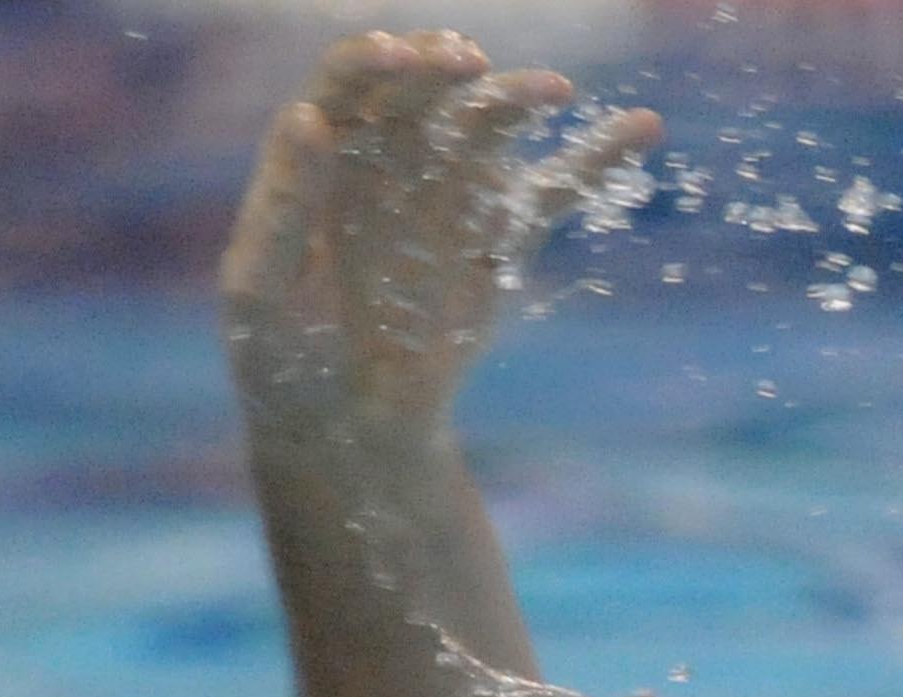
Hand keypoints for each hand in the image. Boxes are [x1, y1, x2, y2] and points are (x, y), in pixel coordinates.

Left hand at [220, 30, 658, 444]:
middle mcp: (389, 155)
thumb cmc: (283, 361)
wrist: (346, 429)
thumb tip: (309, 116)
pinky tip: (642, 127)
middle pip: (425, 85)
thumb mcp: (261, 293)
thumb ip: (283, 207)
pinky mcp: (497, 237)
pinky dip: (597, 158)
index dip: (373, 61)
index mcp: (324, 155)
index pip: (349, 81)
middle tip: (469, 69)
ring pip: (491, 121)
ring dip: (522, 94)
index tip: (400, 61)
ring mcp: (450, 189)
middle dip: (447, 65)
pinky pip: (553, 188)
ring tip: (555, 93)